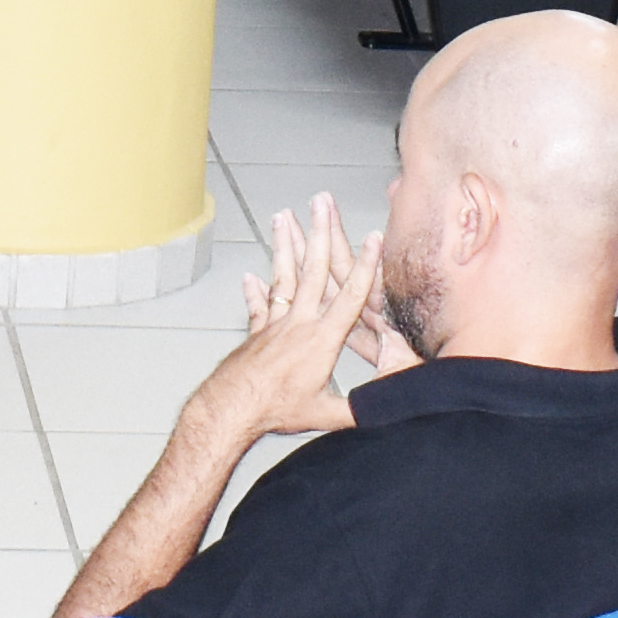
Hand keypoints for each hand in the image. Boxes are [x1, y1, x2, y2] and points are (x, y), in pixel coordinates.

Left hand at [210, 194, 397, 436]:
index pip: (350, 296)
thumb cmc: (276, 411)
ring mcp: (275, 324)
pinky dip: (255, 291)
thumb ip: (359, 409)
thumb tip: (388, 405)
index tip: (373, 238)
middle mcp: (299, 323)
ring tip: (282, 216)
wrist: (230, 409)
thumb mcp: (326, 414)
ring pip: (284, 277)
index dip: (365, 267)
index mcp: (322, 339)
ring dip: (284, 245)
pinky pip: (260, 307)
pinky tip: (250, 277)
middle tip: (321, 203)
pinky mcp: (256, 333)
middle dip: (320, 233)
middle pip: (313, 270)